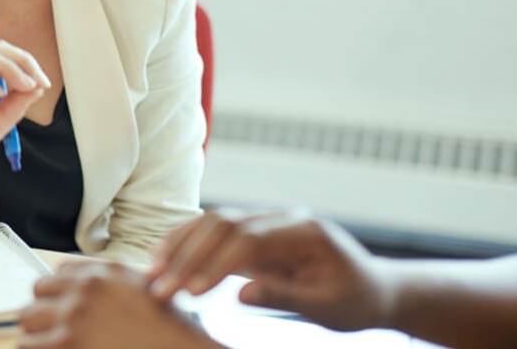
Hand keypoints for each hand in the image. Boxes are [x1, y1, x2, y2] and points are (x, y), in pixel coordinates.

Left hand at [19, 260, 222, 348]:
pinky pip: (29, 345)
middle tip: (52, 330)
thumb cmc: (169, 334)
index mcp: (105, 273)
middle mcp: (86, 288)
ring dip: (36, 333)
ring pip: (27, 317)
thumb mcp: (144, 292)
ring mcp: (74, 315)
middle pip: (38, 290)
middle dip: (43, 311)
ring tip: (50, 345)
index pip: (59, 272)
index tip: (59, 308)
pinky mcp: (67, 342)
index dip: (57, 293)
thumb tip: (79, 287)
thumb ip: (112, 284)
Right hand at [148, 208, 393, 332]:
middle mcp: (280, 217)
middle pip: (222, 224)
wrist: (372, 288)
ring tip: (152, 273)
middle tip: (160, 288)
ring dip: (179, 246)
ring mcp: (265, 221)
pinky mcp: (254, 233)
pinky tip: (163, 259)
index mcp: (303, 230)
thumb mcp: (327, 307)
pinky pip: (214, 231)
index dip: (215, 264)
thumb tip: (239, 294)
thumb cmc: (354, 301)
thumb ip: (284, 296)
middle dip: (187, 256)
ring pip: (212, 222)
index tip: (190, 292)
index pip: (248, 239)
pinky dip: (186, 243)